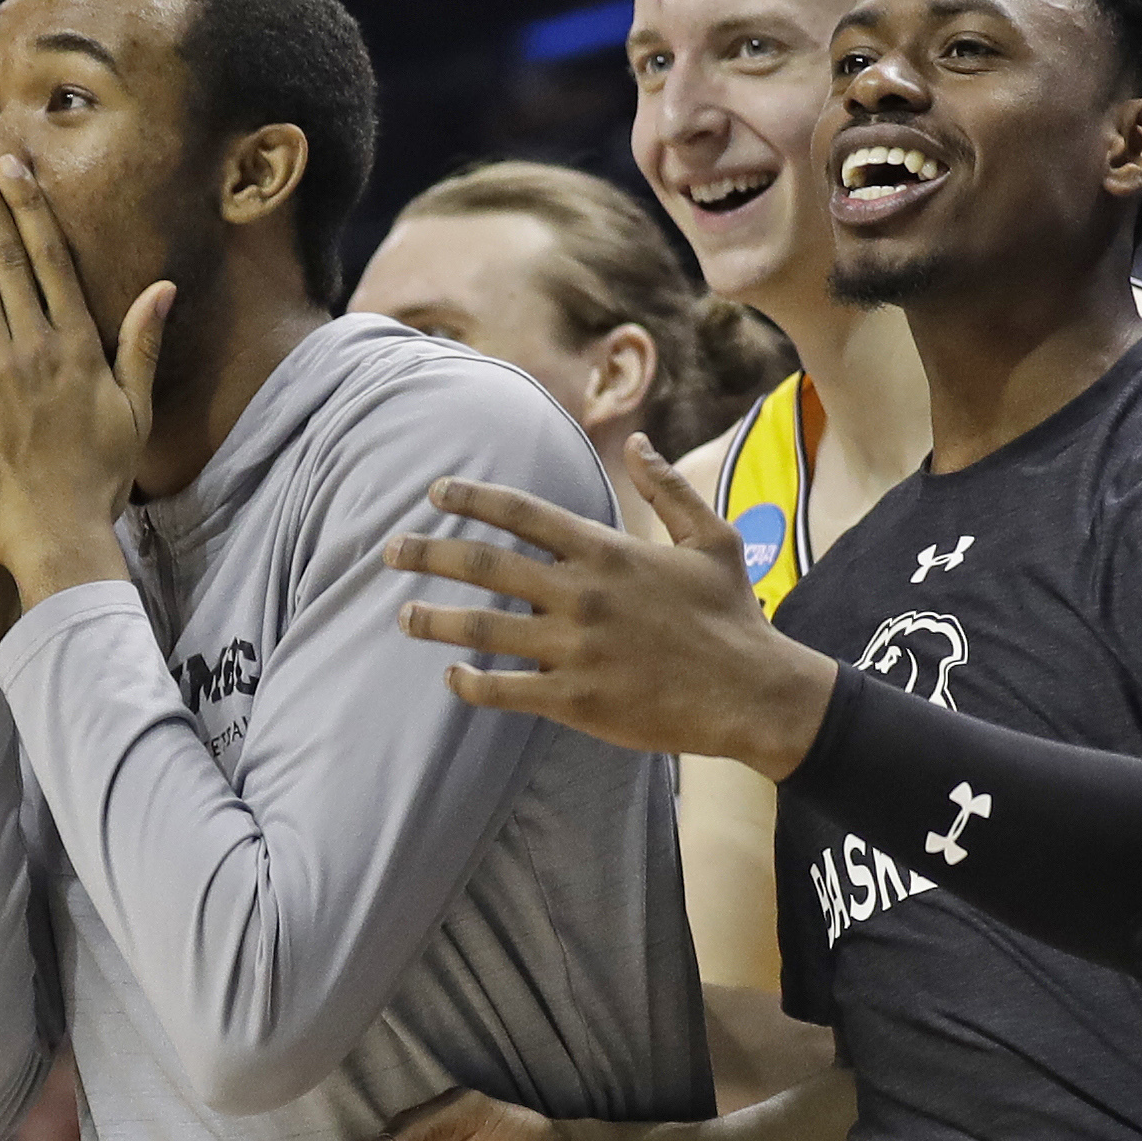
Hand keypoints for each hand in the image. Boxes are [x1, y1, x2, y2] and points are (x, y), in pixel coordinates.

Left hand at [0, 141, 167, 606]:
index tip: (12, 165)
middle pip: (6, 257)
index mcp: (79, 347)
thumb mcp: (134, 412)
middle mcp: (36, 349)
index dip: (29, 206)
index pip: (52, 259)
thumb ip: (142, 345)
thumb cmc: (97, 481)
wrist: (54, 538)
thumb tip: (164, 288)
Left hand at [384, 451, 836, 779]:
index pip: (521, 513)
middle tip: (389, 550)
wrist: (752, 693)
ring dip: (434, 620)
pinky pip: (504, 691)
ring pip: (482, 629)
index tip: (435, 492)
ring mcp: (575, 650)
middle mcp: (582, 595)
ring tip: (402, 614)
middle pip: (484, 565)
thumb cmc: (732, 616)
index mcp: (607, 552)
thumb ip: (669, 487)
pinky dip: (469, 683)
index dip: (472, 498)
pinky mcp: (575, 700)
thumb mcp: (711, 539)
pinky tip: (451, 676)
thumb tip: (639, 440)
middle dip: (429, 553)